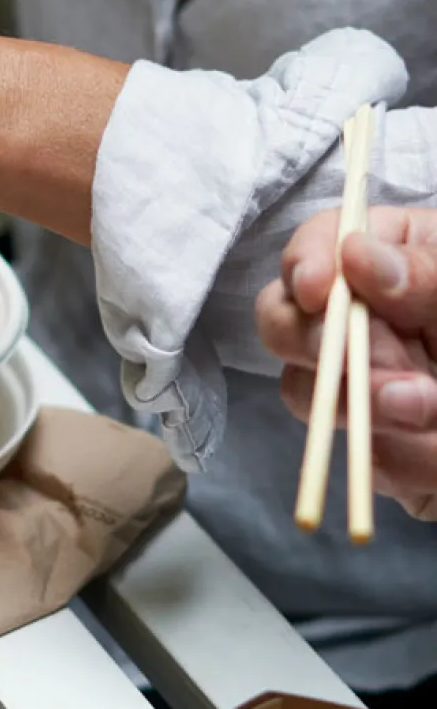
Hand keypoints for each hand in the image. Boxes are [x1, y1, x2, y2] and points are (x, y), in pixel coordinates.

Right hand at [256, 208, 436, 519]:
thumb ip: (431, 277)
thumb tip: (358, 256)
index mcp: (397, 259)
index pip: (319, 244)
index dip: (308, 265)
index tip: (321, 291)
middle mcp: (368, 321)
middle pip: (287, 324)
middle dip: (333, 353)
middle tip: (402, 384)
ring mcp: (369, 388)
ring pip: (315, 401)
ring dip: (382, 419)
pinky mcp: (387, 452)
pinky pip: (368, 464)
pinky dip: (412, 464)